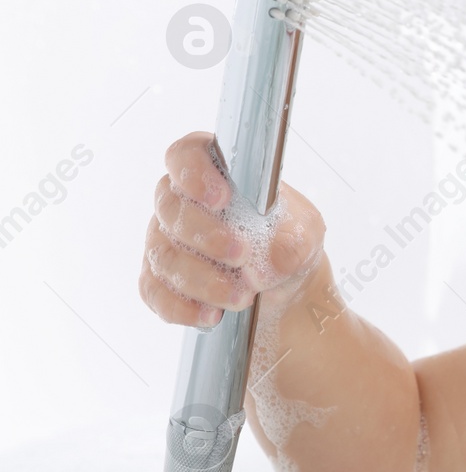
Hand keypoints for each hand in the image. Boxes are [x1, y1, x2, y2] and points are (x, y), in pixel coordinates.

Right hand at [138, 131, 325, 326]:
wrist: (285, 289)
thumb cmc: (288, 243)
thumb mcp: (305, 235)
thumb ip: (291, 242)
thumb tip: (265, 264)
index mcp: (215, 174)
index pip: (186, 154)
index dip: (193, 171)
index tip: (219, 198)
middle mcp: (182, 203)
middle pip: (171, 209)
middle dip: (205, 236)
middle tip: (241, 255)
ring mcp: (165, 241)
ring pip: (164, 256)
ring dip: (202, 280)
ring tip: (242, 297)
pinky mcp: (159, 278)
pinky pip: (154, 291)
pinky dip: (181, 306)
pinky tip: (210, 316)